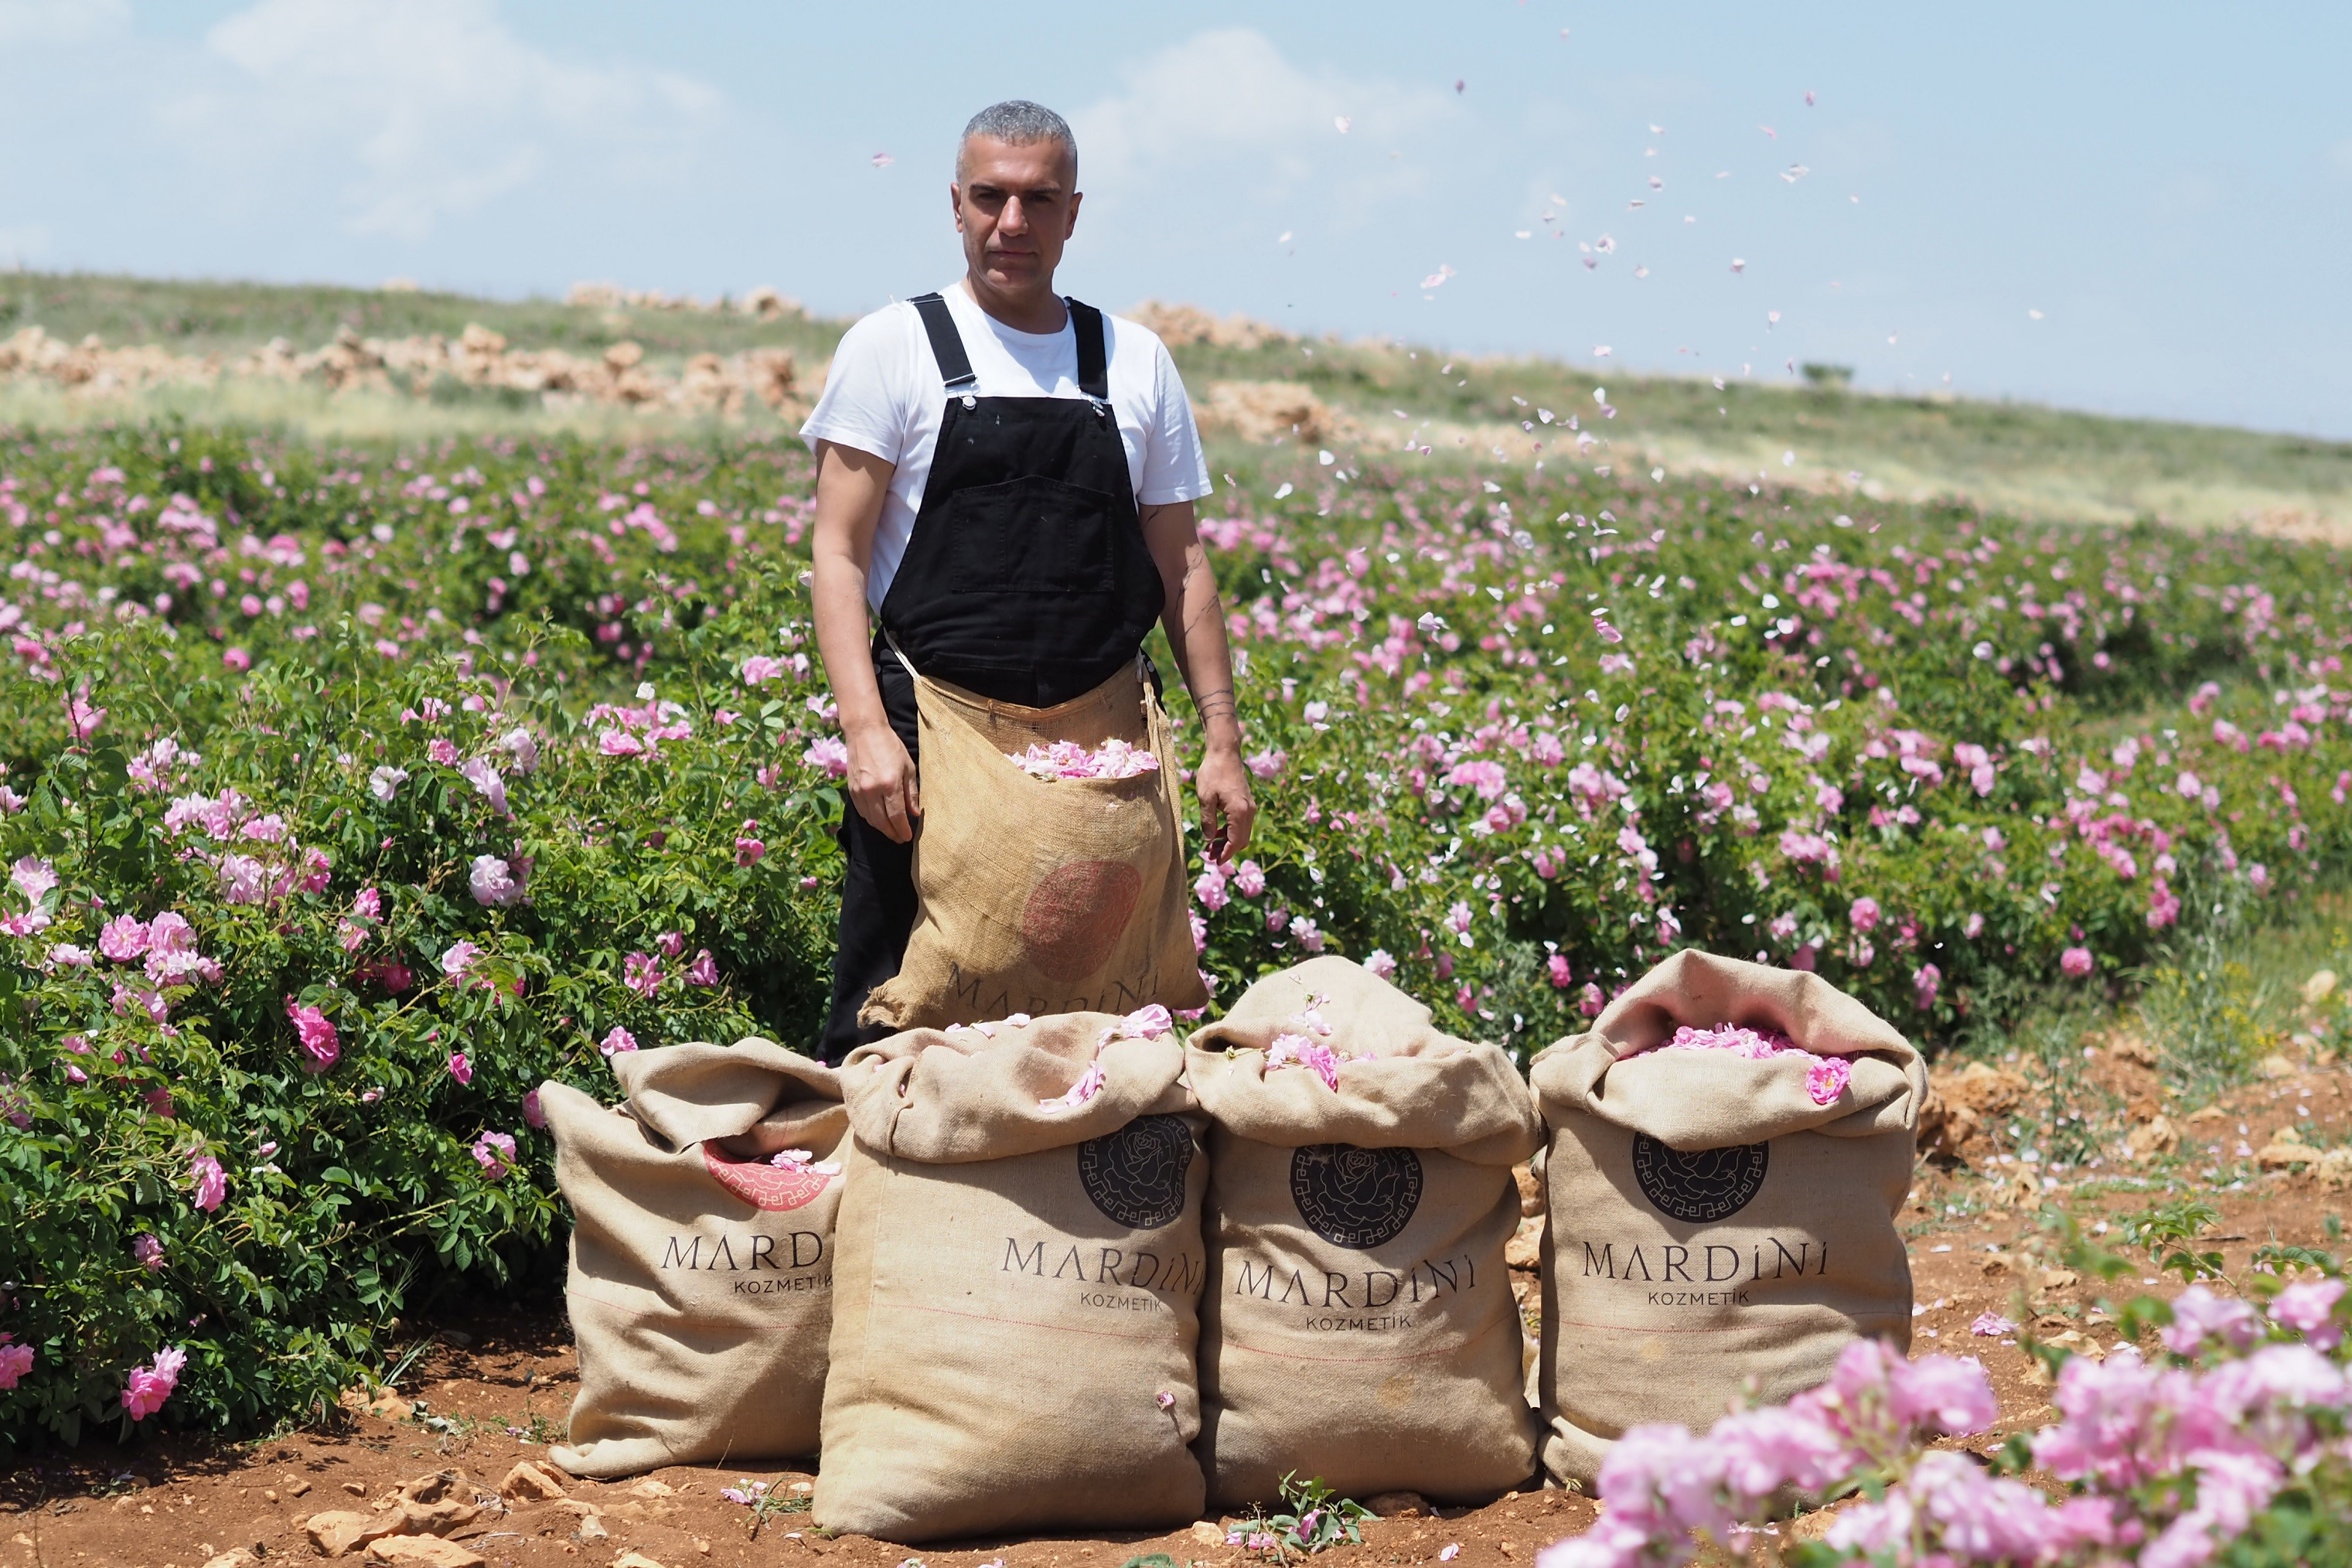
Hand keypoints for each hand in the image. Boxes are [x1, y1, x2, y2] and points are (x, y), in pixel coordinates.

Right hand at [845, 723, 920, 842]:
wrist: (864, 732)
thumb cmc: (890, 746)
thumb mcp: (908, 767)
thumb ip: (911, 793)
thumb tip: (915, 814)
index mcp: (889, 784)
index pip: (897, 816)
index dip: (903, 830)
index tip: (908, 837)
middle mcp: (872, 791)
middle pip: (883, 822)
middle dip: (893, 833)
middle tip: (901, 839)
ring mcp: (859, 792)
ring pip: (871, 819)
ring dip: (882, 829)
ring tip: (892, 832)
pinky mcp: (851, 790)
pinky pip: (862, 812)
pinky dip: (871, 819)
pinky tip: (879, 820)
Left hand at [1193, 745, 1255, 866]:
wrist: (1225, 753)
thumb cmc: (1213, 773)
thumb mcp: (1206, 798)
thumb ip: (1208, 821)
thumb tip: (1209, 839)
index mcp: (1239, 812)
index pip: (1236, 842)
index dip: (1226, 854)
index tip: (1215, 862)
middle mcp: (1249, 811)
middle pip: (1241, 840)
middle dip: (1227, 850)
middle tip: (1210, 856)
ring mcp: (1250, 807)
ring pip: (1242, 833)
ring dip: (1228, 842)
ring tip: (1211, 847)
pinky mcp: (1246, 802)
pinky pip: (1241, 823)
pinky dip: (1231, 831)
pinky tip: (1217, 832)